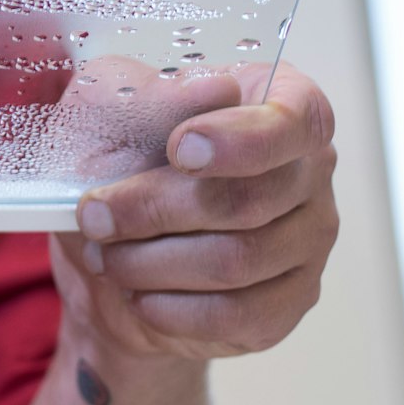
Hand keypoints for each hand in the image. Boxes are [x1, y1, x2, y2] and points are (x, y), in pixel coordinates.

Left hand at [52, 63, 340, 362]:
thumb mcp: (109, 105)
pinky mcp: (288, 301)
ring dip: (152, 263)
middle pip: (250, 201)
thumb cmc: (116, 151)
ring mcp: (307, 240)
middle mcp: (309, 172)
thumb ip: (152, 93)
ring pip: (238, 262)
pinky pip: (237, 315)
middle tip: (95, 216)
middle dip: (156, 210)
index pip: (295, 121)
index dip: (241, 140)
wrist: (108, 238)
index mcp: (281, 102)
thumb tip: (211, 89)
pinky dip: (172, 308)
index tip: (178, 148)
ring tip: (105, 255)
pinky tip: (137, 293)